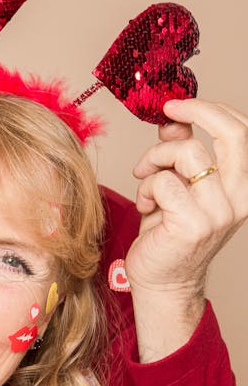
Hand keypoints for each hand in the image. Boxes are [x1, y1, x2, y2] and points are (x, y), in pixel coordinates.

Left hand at [125, 98, 247, 359]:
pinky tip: (147, 206)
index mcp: (243, 186)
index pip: (243, 132)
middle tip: (167, 112)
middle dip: (195, 112)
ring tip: (148, 184)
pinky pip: (163, 181)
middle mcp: (240, 198)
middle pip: (231, 135)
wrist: (162, 280)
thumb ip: (180, 150)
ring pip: (187, 153)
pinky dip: (147, 188)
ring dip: (156, 161)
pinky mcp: (194, 224)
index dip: (211, 110)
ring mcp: (220, 212)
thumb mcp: (178, 183)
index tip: (177, 105)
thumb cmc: (168, 232)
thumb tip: (173, 120)